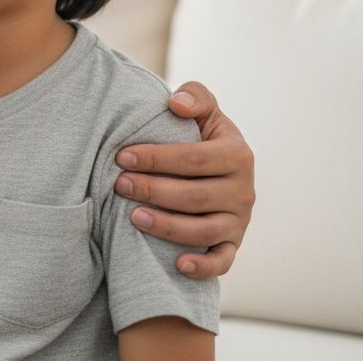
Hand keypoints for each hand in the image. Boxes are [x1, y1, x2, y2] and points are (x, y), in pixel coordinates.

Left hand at [114, 81, 254, 278]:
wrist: (217, 168)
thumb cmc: (201, 136)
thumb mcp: (205, 111)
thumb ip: (196, 97)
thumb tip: (175, 103)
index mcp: (237, 155)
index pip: (193, 158)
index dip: (156, 158)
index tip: (121, 156)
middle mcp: (244, 191)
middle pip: (194, 196)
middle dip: (152, 190)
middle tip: (118, 185)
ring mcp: (239, 221)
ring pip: (203, 231)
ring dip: (167, 226)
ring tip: (132, 217)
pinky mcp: (232, 245)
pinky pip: (222, 262)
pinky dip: (203, 266)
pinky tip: (176, 264)